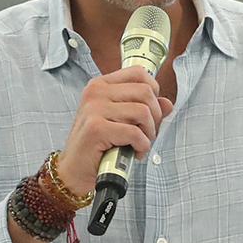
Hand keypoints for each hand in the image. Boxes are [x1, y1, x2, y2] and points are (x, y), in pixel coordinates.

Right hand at [57, 64, 171, 196]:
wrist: (74, 170)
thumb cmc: (97, 145)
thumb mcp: (121, 121)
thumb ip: (144, 109)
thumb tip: (168, 103)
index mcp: (100, 85)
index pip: (138, 73)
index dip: (153, 90)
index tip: (151, 109)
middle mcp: (96, 92)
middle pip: (146, 92)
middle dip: (155, 116)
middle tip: (147, 132)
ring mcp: (94, 109)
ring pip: (143, 112)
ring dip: (149, 133)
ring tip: (140, 143)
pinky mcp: (96, 128)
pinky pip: (135, 133)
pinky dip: (142, 146)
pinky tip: (135, 152)